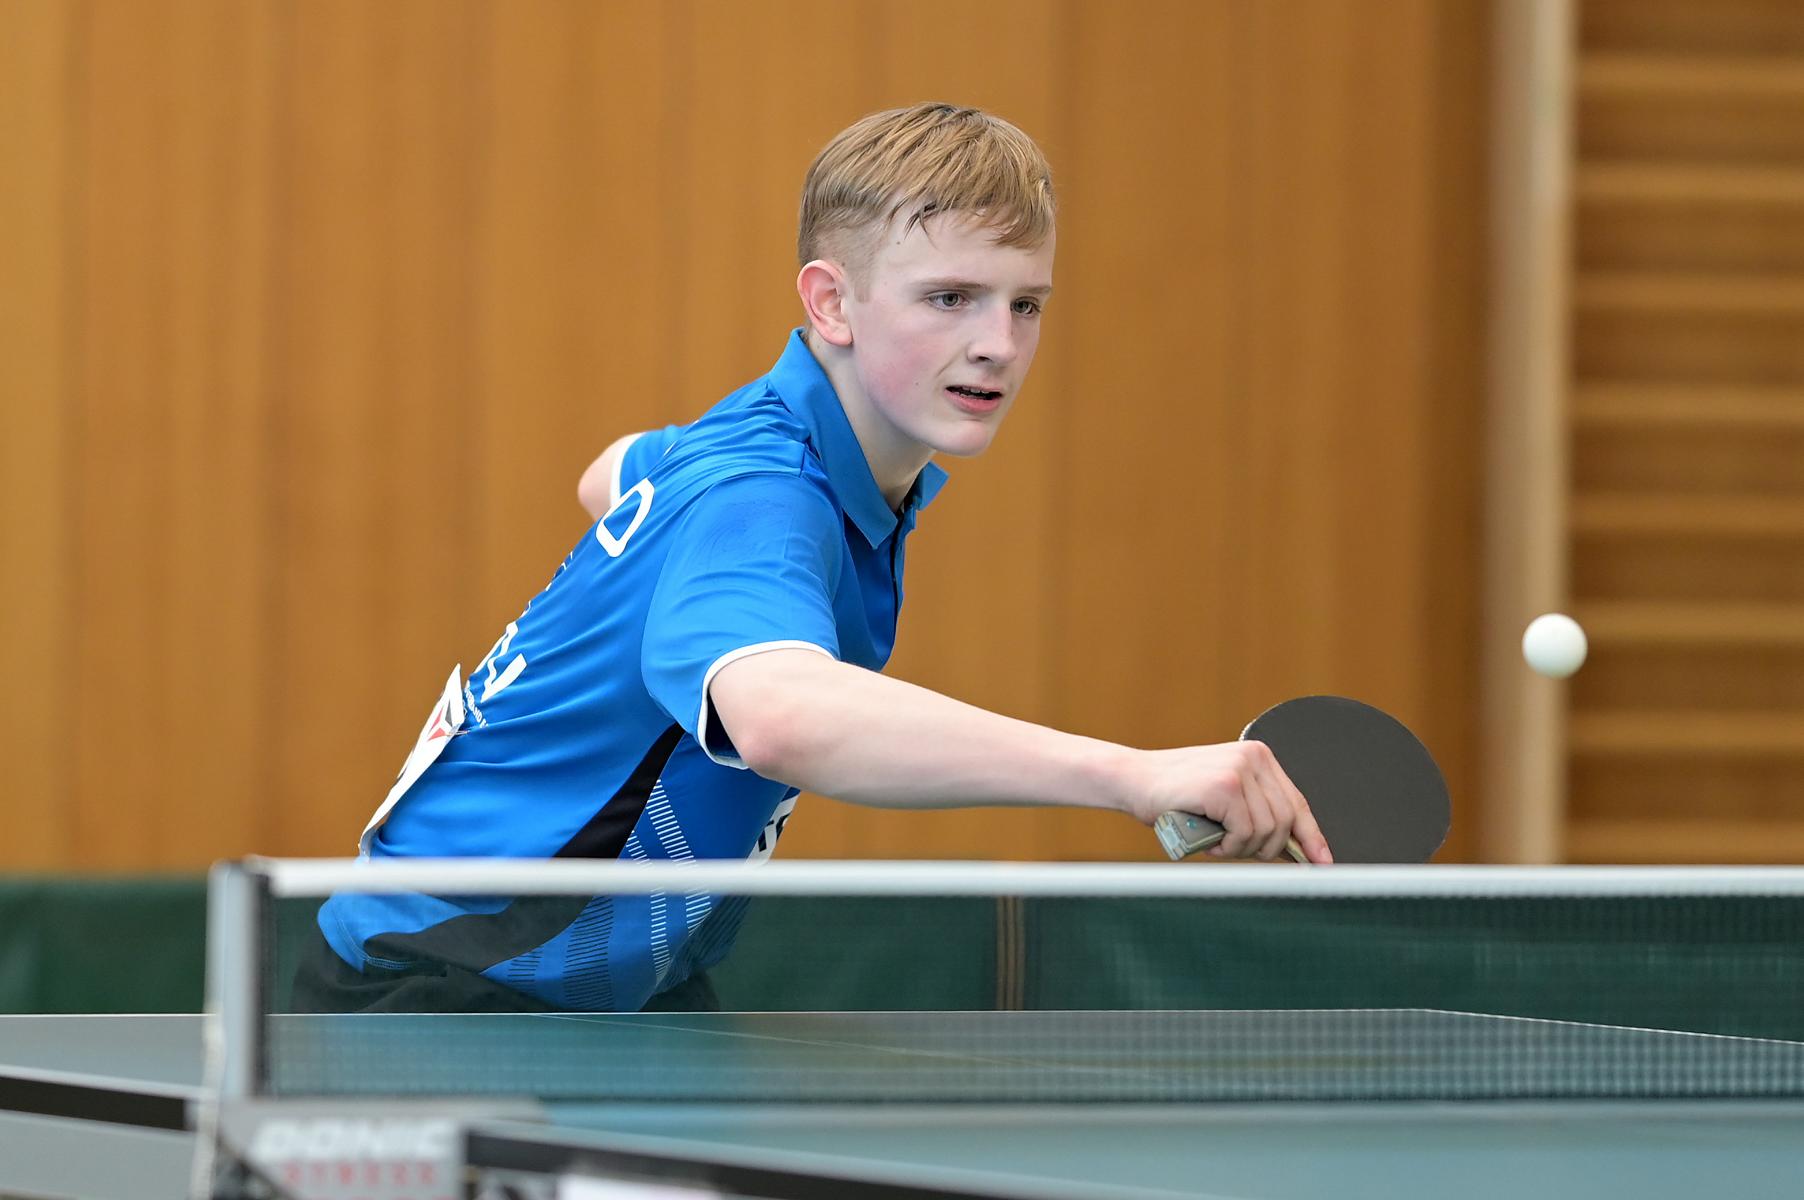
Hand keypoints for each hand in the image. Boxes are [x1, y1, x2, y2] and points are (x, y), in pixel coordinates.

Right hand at [1124, 742, 1332, 863]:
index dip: (1312, 837)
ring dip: (1240, 848)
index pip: (1298, 803)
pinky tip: (1209, 840)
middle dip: (1263, 848)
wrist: (1134, 781)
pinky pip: (1244, 832)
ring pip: (1267, 830)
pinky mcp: (1225, 786)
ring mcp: (1240, 770)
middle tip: (1231, 848)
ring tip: (1215, 841)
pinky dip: (1227, 846)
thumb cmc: (1176, 796)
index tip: (1323, 863)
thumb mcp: (1226, 799)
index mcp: (1259, 757)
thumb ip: (1257, 812)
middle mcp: (1255, 757)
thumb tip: (1296, 849)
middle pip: (1285, 821)